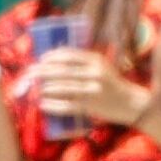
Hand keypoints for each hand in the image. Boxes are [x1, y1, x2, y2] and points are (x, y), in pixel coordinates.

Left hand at [31, 45, 148, 127]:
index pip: (69, 55)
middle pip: (62, 70)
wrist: (130, 103)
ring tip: (34, 89)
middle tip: (29, 74)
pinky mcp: (91, 105)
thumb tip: (56, 60)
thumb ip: (83, 63)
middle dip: (42, 71)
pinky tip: (42, 104)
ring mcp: (92, 89)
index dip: (51, 56)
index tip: (40, 59)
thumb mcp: (101, 67)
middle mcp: (94, 72)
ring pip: (62, 87)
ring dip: (45, 88)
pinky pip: (67, 105)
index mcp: (96, 60)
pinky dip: (53, 105)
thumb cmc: (111, 84)